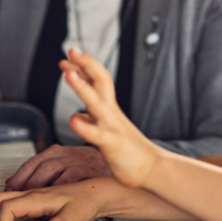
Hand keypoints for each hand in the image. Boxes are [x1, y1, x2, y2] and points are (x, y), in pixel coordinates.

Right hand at [0, 180, 106, 220]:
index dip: (0, 220)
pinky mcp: (38, 195)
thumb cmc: (87, 202)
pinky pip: (15, 195)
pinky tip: (2, 211)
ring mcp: (35, 192)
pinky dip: (3, 202)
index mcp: (39, 198)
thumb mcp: (76, 216)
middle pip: (2, 196)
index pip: (9, 207)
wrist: (98, 191)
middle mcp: (34, 193)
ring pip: (7, 194)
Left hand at [5, 144, 111, 190]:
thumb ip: (45, 174)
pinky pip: (72, 177)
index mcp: (57, 151)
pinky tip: (53, 197)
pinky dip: (61, 186)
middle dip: (26, 181)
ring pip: (53, 168)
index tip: (9, 189)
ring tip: (30, 197)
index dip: (19, 176)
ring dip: (40, 183)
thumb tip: (17, 187)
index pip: (32, 162)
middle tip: (16, 197)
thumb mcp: (66, 166)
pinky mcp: (90, 169)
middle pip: (41, 164)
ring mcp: (78, 160)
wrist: (117, 168)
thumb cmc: (87, 170)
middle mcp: (66, 153)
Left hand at [61, 49, 159, 188]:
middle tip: (71, 50)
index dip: (83, 65)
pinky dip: (86, 127)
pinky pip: (98, 134)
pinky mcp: (113, 145)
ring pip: (97, 103)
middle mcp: (111, 113)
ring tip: (68, 74)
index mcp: (110, 108)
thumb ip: (93, 119)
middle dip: (86, 64)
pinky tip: (74, 121)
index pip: (98, 79)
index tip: (69, 56)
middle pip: (101, 81)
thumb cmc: (128, 151)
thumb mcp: (107, 130)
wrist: (152, 170)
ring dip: (82, 87)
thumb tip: (77, 114)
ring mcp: (113, 127)